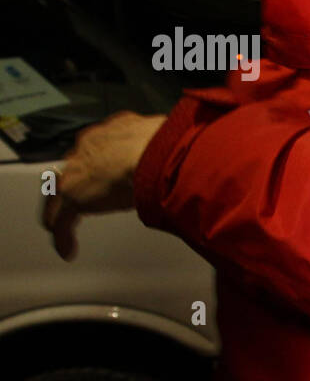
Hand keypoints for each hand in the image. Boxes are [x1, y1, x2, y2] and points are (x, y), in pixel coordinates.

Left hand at [42, 111, 166, 260]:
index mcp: (114, 131)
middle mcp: (90, 145)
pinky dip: (63, 236)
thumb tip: (179, 168)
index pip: (99, 149)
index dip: (101, 165)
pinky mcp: (72, 194)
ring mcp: (77, 169)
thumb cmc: (167, 147)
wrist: (155, 152)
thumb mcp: (168, 148)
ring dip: (63, 210)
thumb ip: (165, 156)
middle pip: (74, 168)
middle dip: (79, 186)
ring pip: (59, 192)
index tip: (108, 178)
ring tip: (66, 228)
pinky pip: (60, 219)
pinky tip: (68, 249)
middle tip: (87, 202)